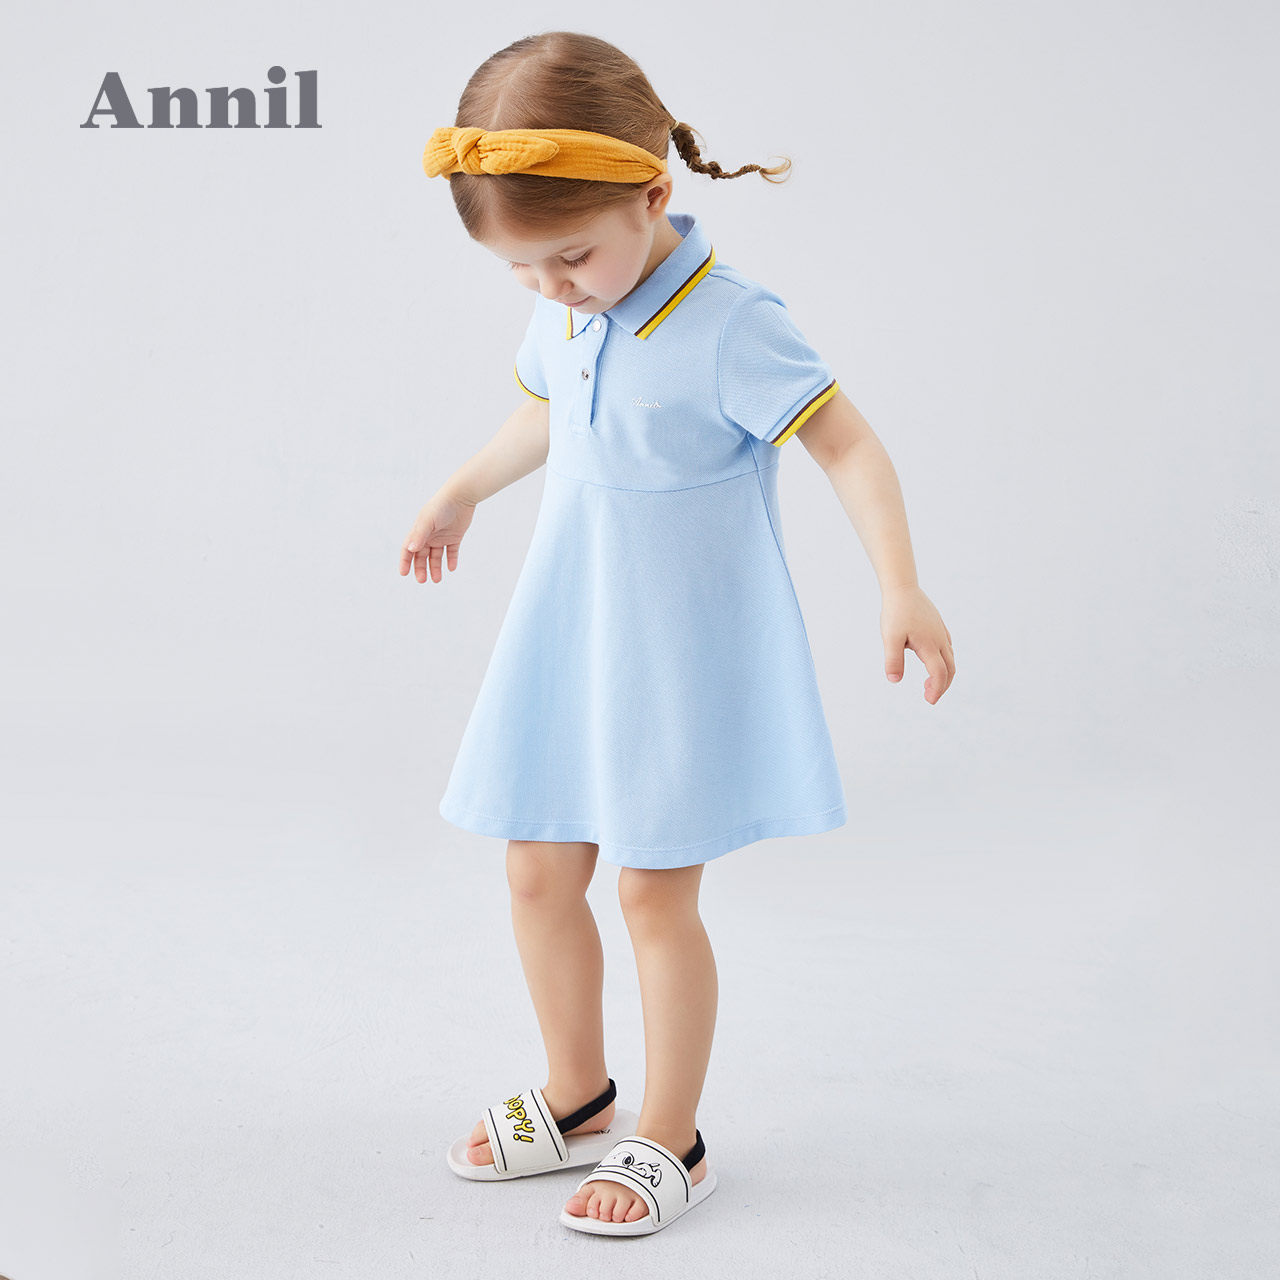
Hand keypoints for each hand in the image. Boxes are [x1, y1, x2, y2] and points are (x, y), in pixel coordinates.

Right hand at [399, 489, 477, 583]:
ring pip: (436, 556)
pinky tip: (451, 568)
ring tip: (437, 580)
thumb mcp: (428, 521)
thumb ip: (419, 535)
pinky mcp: (455, 537)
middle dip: (420, 568)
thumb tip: (410, 549)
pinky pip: (452, 552)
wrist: (460, 496)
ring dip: (435, 568)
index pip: (408, 549)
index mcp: (418, 531)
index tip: (404, 574)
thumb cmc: (441, 506)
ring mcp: (442, 536)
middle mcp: (428, 535)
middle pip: (421, 556)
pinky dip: (451, 560)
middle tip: (422, 580)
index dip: (405, 561)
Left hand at [880, 584, 954, 703]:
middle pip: (950, 669)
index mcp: (929, 645)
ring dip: (943, 674)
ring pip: (950, 659)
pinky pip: (947, 648)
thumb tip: (894, 680)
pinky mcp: (938, 627)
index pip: (940, 673)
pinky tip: (930, 661)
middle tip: (928, 696)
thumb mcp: (890, 638)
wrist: (902, 588)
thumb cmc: (895, 613)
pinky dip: (943, 662)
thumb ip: (893, 660)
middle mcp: (940, 640)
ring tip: (927, 683)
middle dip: (942, 686)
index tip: (929, 700)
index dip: (937, 689)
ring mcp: (941, 632)